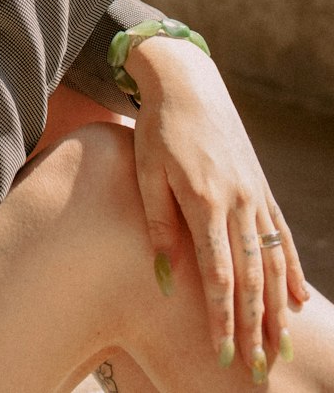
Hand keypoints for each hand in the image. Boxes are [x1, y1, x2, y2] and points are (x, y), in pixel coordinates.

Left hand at [128, 38, 309, 378]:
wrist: (186, 81)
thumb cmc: (157, 127)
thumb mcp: (146, 171)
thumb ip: (158, 225)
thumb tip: (165, 278)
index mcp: (205, 200)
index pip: (218, 273)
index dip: (221, 316)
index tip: (223, 351)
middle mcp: (237, 201)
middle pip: (251, 275)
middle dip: (255, 325)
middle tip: (259, 366)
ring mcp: (253, 194)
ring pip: (272, 261)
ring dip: (277, 307)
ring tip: (282, 346)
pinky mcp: (260, 186)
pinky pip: (281, 236)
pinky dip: (292, 270)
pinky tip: (299, 300)